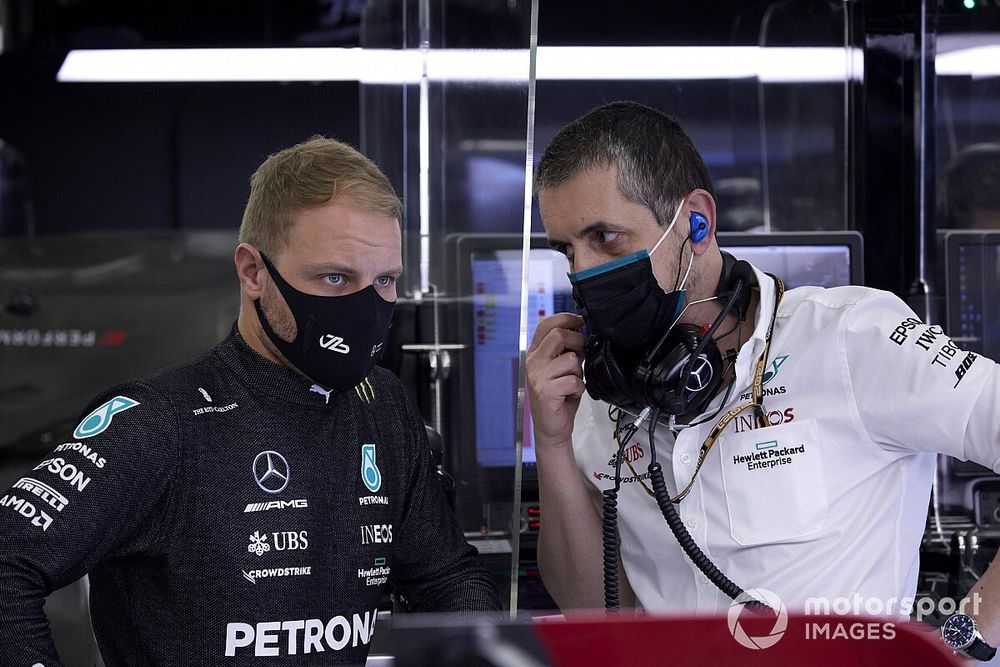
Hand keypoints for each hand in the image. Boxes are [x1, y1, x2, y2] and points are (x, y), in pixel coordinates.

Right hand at [526, 313, 585, 449]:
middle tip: (581, 356)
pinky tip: (571, 394)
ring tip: (572, 382)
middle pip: (559, 335)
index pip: (546, 324)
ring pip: (571, 359)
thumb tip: (580, 329)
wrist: (551, 428)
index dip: (566, 318)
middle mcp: (533, 362)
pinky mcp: (545, 392)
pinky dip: (579, 388)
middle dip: (578, 343)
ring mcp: (537, 377)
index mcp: (535, 353)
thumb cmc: (558, 397)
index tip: (580, 321)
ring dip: (579, 372)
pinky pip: (573, 381)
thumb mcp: (560, 368)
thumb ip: (565, 349)